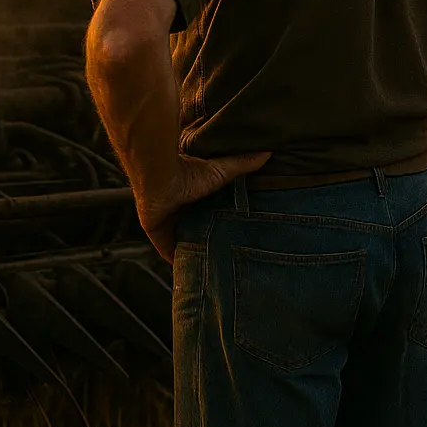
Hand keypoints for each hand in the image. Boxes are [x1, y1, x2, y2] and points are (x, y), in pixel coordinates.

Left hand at [137, 151, 271, 261]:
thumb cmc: (186, 172)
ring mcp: (168, 225)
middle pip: (196, 232)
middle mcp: (180, 212)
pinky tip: (192, 275)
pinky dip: (179, 264)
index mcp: (193, 198)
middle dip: (208, 243)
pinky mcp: (158, 235)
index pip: (208, 215)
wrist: (159, 178)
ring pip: (184, 245)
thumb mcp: (220, 172)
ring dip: (195, 255)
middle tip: (227, 258)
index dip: (219, 225)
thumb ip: (242, 164)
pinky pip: (169, 254)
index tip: (236, 236)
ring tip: (213, 271)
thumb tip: (268, 151)